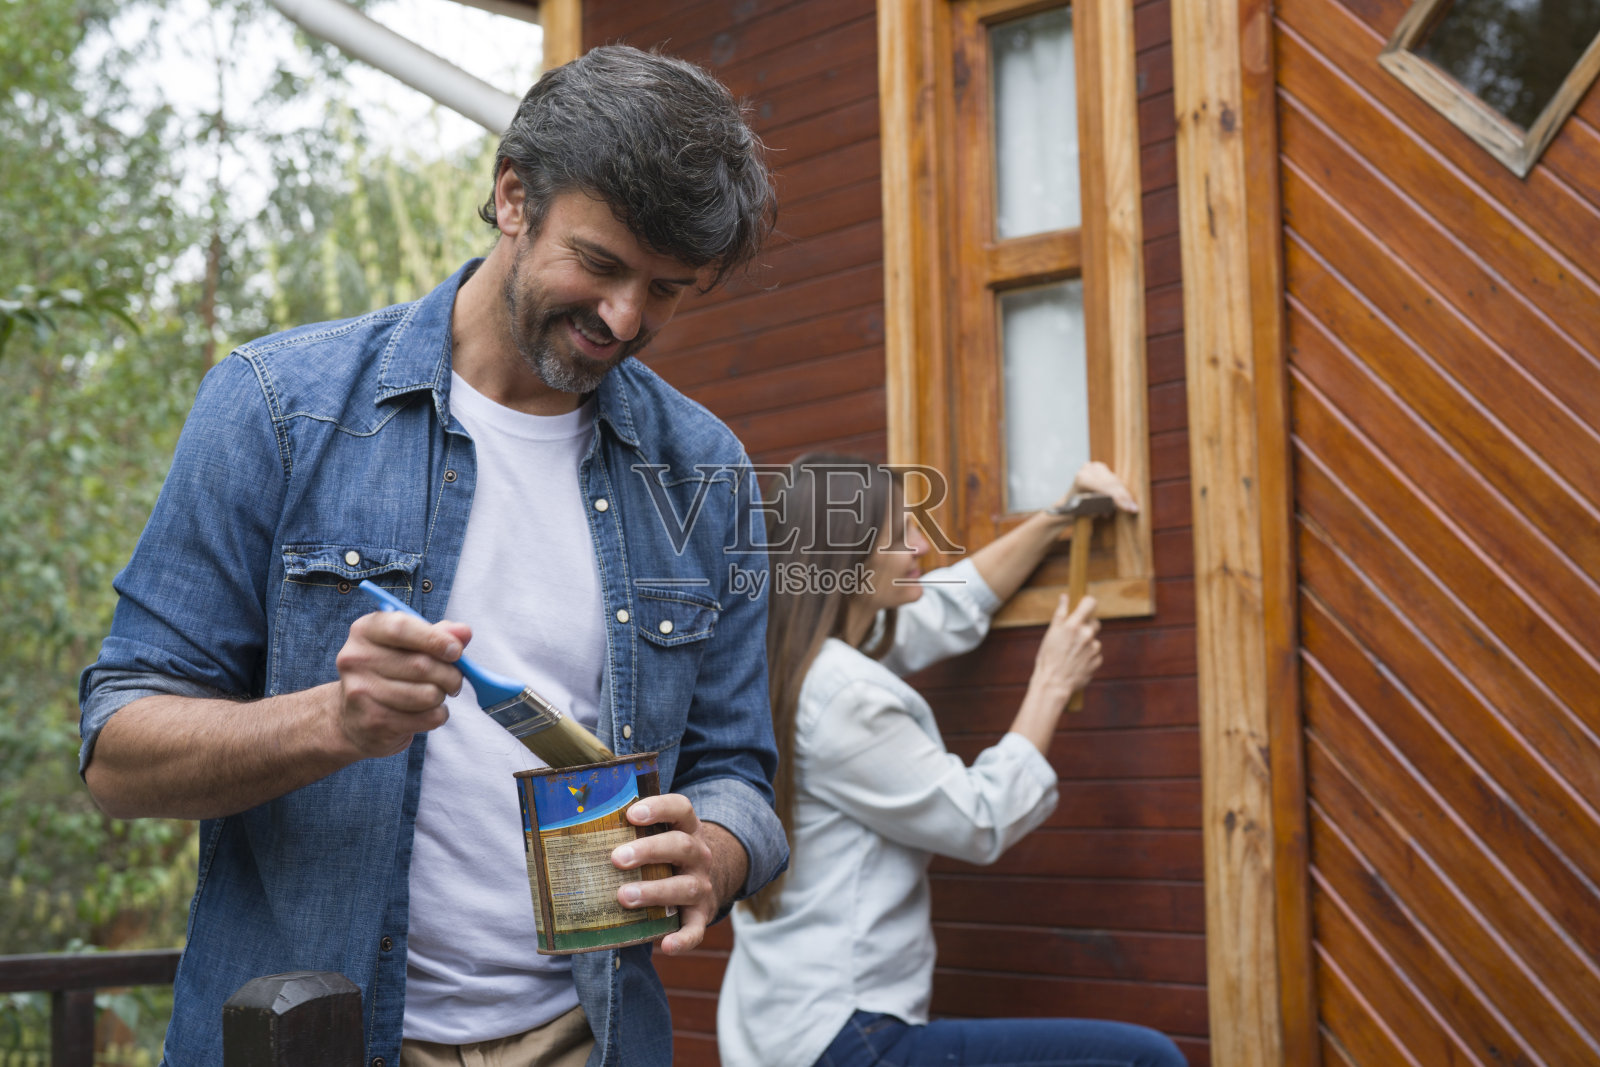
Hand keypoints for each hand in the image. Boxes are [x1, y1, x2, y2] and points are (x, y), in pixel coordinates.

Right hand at [333, 610, 470, 759]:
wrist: (353, 719)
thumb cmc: (388, 673)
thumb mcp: (407, 646)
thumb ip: (437, 634)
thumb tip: (463, 632)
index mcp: (364, 631)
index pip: (401, 628)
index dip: (435, 639)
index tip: (456, 651)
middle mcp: (356, 659)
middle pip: (421, 665)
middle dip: (450, 674)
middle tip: (454, 679)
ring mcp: (361, 692)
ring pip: (428, 694)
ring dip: (443, 696)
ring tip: (435, 694)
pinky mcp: (374, 721)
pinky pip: (427, 717)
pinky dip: (438, 715)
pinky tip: (426, 712)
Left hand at [611, 794, 745, 954]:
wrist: (703, 882)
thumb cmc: (665, 856)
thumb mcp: (659, 836)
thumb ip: (629, 831)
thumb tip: (570, 828)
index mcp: (687, 829)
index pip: (680, 809)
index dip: (659, 808)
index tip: (631, 814)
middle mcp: (698, 855)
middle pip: (680, 846)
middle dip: (648, 850)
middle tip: (617, 858)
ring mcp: (702, 886)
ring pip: (685, 887)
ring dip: (655, 891)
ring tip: (624, 896)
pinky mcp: (700, 916)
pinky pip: (696, 929)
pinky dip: (683, 939)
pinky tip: (666, 945)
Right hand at [1030, 594, 1101, 706]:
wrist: (1053, 683)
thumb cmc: (1048, 657)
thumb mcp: (1051, 633)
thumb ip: (1060, 613)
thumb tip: (1065, 597)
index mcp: (1074, 625)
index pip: (1090, 603)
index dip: (1088, 603)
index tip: (1084, 607)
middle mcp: (1087, 634)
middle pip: (1094, 622)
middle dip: (1086, 627)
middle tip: (1072, 637)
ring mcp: (1094, 648)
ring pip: (1094, 640)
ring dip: (1086, 644)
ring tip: (1071, 654)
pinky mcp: (1097, 661)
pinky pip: (1095, 654)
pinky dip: (1088, 656)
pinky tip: (1076, 662)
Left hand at [1055, 461, 1139, 515]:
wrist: (1065, 507)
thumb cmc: (1075, 511)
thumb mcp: (1089, 512)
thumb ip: (1104, 507)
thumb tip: (1123, 504)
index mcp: (1083, 480)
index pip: (1107, 488)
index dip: (1121, 499)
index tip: (1131, 509)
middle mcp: (1087, 470)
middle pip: (1112, 483)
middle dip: (1125, 497)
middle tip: (1133, 508)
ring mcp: (1091, 467)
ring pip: (1114, 480)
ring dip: (1122, 494)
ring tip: (1128, 506)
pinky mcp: (1096, 467)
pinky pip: (1112, 478)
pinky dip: (1118, 489)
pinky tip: (1123, 500)